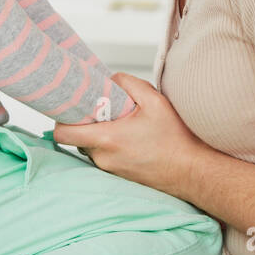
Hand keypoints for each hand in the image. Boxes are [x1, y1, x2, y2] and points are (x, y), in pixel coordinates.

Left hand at [52, 72, 207, 199]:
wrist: (192, 171)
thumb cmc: (176, 140)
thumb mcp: (155, 101)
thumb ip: (129, 84)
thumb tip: (111, 79)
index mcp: (108, 139)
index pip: (63, 133)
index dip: (63, 117)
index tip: (74, 105)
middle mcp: (103, 158)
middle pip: (76, 137)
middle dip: (86, 121)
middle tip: (104, 110)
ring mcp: (109, 169)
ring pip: (90, 146)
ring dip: (99, 133)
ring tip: (122, 124)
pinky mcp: (118, 175)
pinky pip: (103, 156)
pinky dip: (110, 145)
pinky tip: (130, 138)